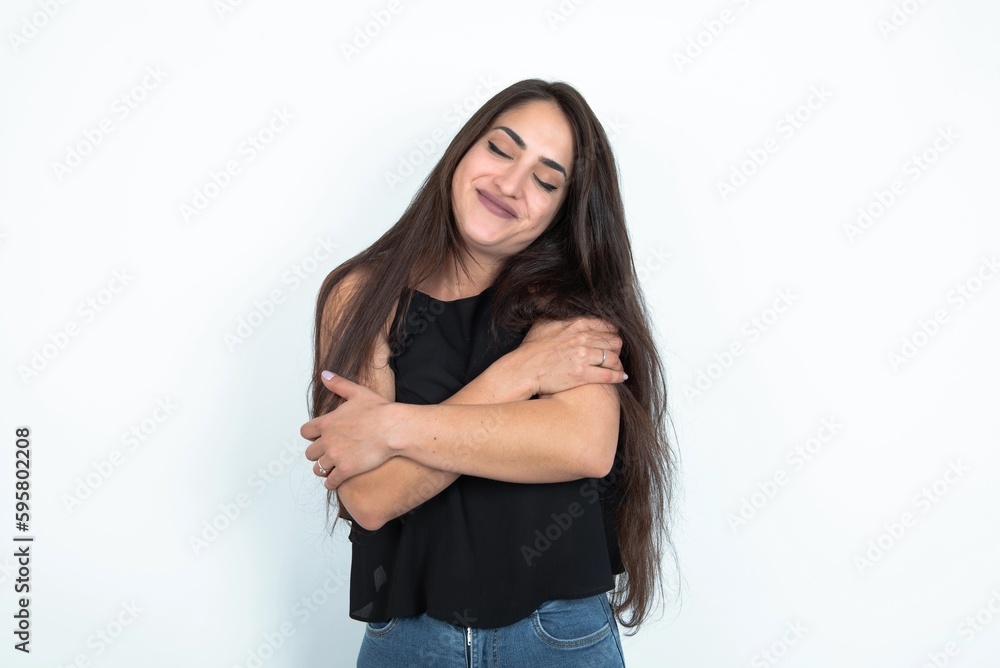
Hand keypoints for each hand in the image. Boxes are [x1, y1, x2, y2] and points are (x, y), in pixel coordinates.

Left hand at [301, 372, 399, 489]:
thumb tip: (325, 375)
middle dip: (317, 453)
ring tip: (330, 469)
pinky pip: (330, 481)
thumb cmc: (379, 411)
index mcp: (327, 422)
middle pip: (310, 453)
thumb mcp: (357, 392)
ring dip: (323, 469)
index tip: (319, 437)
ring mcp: (335, 456)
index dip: (311, 436)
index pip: (305, 432)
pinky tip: (336, 481)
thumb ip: (338, 384)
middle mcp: (327, 440)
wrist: (393, 428)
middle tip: (327, 454)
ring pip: (318, 468)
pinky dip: (331, 482)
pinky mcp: (346, 470)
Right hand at [511, 316, 625, 396]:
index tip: (611, 338)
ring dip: (618, 362)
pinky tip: (621, 377)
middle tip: (615, 353)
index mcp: (577, 324)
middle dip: (616, 348)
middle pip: (614, 341)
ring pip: (613, 357)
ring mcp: (584, 356)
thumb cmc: (532, 348)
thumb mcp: (544, 322)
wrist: (524, 369)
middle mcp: (583, 338)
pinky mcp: (583, 374)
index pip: (607, 325)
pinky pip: (608, 374)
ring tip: (617, 366)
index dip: (612, 332)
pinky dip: (618, 376)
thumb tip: (557, 299)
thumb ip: (557, 311)